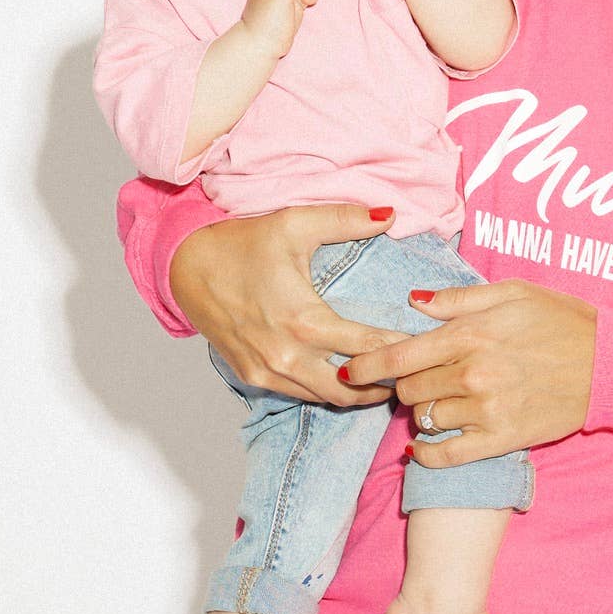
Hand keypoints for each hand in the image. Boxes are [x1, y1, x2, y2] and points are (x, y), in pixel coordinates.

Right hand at [171, 203, 402, 402]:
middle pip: (352, 389)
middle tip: (410, 373)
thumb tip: (389, 214)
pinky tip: (343, 378)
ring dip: (356, 393)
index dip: (402, 350)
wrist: (185, 267)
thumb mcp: (294, 224)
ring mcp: (268, 372)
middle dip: (384, 384)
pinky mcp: (253, 378)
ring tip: (385, 380)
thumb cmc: (240, 244)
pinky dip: (324, 391)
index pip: (370, 347)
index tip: (427, 347)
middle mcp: (287, 356)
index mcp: (304, 321)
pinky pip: (299, 394)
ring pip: (326, 399)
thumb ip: (345, 220)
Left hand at [341, 280, 598, 464]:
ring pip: (425, 420)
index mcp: (470, 334)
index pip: (400, 355)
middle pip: (408, 389)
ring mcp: (487, 410)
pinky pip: (448, 454)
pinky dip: (428, 453)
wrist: (610, 364)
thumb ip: (458, 298)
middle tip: (417, 381)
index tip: (349, 371)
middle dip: (403, 386)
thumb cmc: (563, 321)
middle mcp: (473, 374)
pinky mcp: (502, 439)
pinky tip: (424, 445)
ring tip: (436, 404)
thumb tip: (413, 302)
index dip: (367, 365)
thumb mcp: (513, 293)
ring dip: (422, 414)